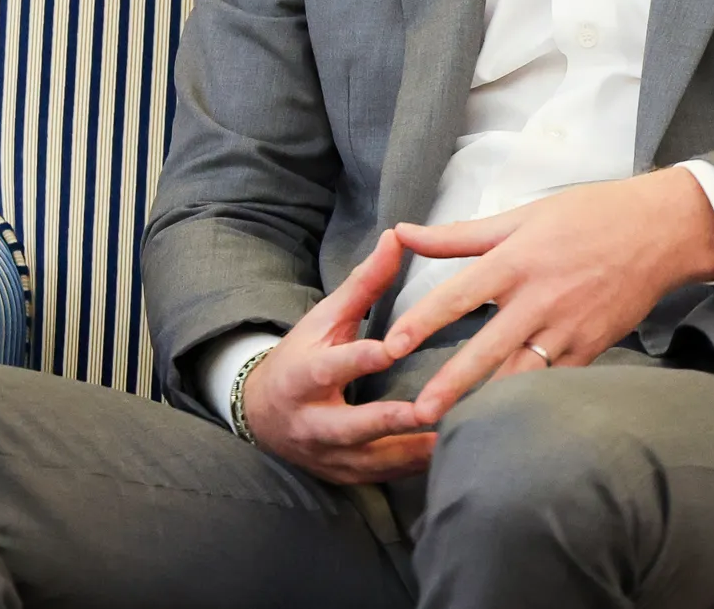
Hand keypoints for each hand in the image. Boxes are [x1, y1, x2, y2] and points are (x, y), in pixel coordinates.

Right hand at [239, 228, 436, 484]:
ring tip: (451, 438)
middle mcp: (311, 422)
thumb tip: (396, 235)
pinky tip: (449, 458)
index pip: (332, 366)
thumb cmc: (303, 356)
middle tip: (429, 411)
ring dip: (410, 453)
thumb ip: (364, 283)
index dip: (360, 359)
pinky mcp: (343, 477)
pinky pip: (381, 479)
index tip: (392, 349)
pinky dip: (412, 470)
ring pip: (370, 461)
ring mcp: (327, 456)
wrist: (262, 415)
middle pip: (350, 427)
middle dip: (388, 422)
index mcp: (304, 376)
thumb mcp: (326, 318)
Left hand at [376, 168, 713, 427]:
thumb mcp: (523, 216)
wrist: (660, 230)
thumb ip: (460, 235)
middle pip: (487, 347)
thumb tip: (404, 232)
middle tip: (417, 412)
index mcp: (517, 260)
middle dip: (451, 383)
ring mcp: (568, 328)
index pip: (459, 295)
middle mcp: (539, 298)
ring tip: (456, 428)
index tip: (392, 346)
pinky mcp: (592, 347)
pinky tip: (507, 421)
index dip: (423, 321)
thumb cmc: (590, 215)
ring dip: (488, 401)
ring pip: (521, 374)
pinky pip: (555, 381)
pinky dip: (531, 400)